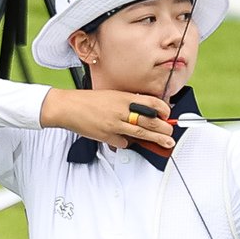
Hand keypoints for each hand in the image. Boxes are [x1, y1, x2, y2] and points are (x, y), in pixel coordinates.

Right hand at [41, 89, 174, 152]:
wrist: (69, 107)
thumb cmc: (88, 101)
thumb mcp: (112, 95)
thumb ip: (127, 103)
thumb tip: (144, 112)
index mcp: (124, 97)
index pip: (151, 103)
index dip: (163, 110)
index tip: (168, 114)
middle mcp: (121, 110)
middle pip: (150, 121)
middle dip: (164, 128)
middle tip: (171, 132)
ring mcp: (115, 124)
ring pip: (142, 134)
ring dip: (157, 139)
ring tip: (167, 142)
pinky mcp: (108, 136)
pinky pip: (123, 142)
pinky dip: (126, 142)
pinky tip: (125, 140)